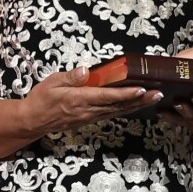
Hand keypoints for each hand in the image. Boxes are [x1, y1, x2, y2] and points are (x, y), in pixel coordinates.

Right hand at [23, 66, 162, 133]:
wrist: (33, 121)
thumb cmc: (41, 99)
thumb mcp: (51, 82)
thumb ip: (70, 77)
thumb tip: (85, 70)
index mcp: (78, 99)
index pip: (107, 96)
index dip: (125, 93)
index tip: (141, 88)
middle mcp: (88, 111)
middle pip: (119, 106)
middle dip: (140, 100)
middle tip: (159, 93)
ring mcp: (90, 117)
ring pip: (118, 111)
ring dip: (137, 105)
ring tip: (154, 97)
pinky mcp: (90, 119)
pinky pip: (112, 114)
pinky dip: (126, 109)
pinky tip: (136, 104)